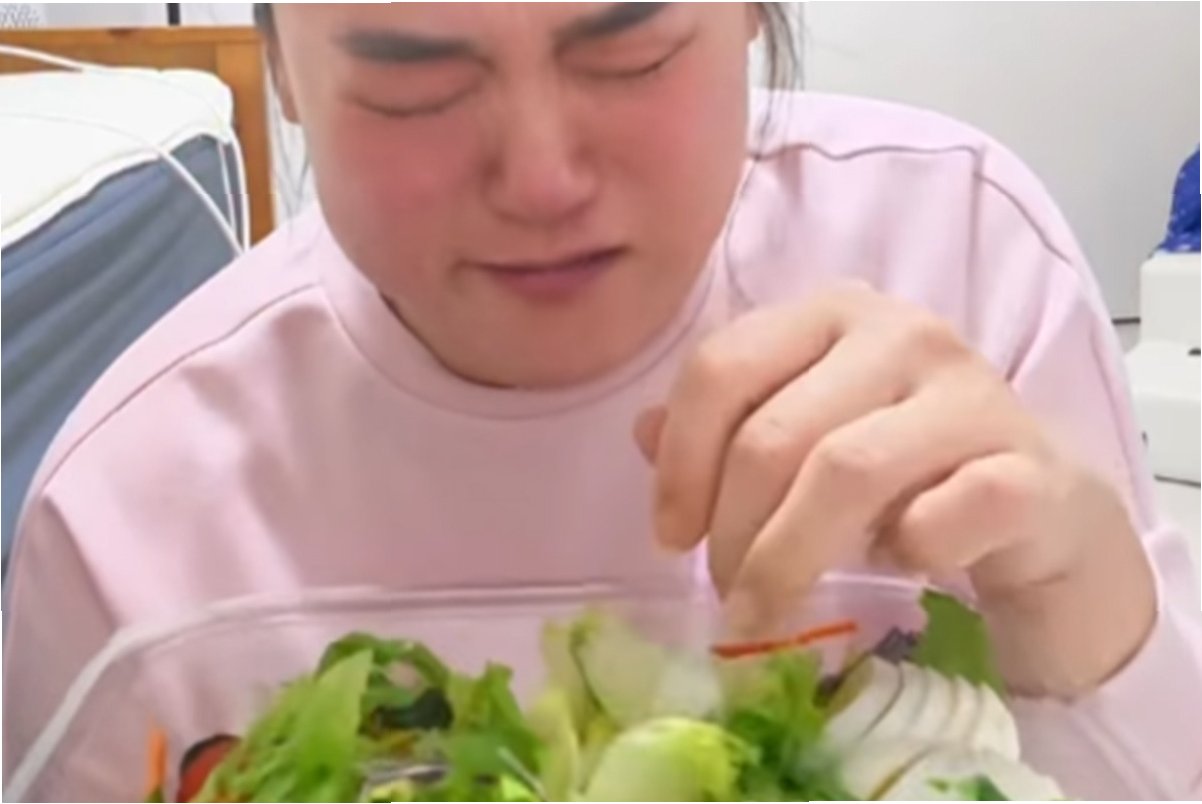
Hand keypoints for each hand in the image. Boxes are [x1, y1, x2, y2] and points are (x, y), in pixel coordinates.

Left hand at [635, 282, 1154, 697]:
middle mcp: (902, 333)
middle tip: (727, 595)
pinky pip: (948, 512)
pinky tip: (900, 564)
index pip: (722, 367)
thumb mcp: (803, 436)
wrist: (1037, 507)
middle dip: (732, 530)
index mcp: (831, 313)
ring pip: (848, 471)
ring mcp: (973, 393)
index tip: (670, 537)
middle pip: (775, 433)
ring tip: (770, 611)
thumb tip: (643, 433)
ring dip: (790, 558)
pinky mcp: (1031, 466)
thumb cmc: (902, 469)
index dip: (679, 461)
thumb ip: (725, 426)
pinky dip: (907, 551)